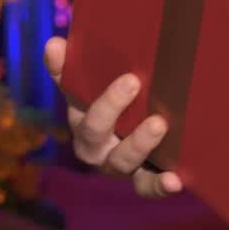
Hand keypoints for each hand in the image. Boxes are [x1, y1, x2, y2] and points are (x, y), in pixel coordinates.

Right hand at [42, 36, 183, 199]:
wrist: (140, 135)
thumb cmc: (115, 102)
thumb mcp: (94, 84)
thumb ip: (73, 66)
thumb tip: (53, 43)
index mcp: (82, 115)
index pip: (72, 95)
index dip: (68, 75)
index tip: (70, 51)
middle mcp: (95, 144)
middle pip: (94, 131)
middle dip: (111, 107)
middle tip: (133, 81)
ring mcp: (117, 163)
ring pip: (121, 160)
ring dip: (139, 143)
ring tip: (159, 124)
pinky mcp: (141, 178)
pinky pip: (146, 186)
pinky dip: (160, 185)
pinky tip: (175, 181)